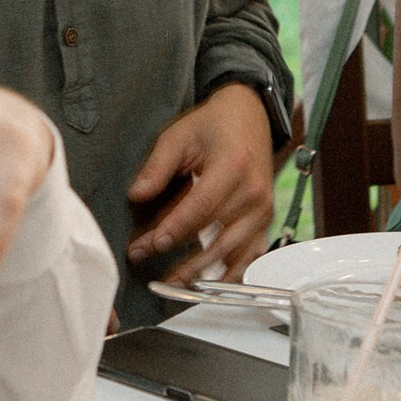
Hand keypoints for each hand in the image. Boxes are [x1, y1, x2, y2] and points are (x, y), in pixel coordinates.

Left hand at [126, 82, 275, 282]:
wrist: (250, 117)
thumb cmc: (213, 125)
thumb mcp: (179, 135)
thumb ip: (157, 166)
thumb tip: (136, 195)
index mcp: (233, 166)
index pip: (201, 206)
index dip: (175, 228)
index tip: (151, 244)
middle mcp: (254, 191)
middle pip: (215, 233)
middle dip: (180, 253)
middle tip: (147, 260)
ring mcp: (262, 209)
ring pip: (232, 250)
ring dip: (202, 271)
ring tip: (173, 283)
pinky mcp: (264, 220)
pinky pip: (248, 254)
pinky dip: (228, 272)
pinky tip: (206, 283)